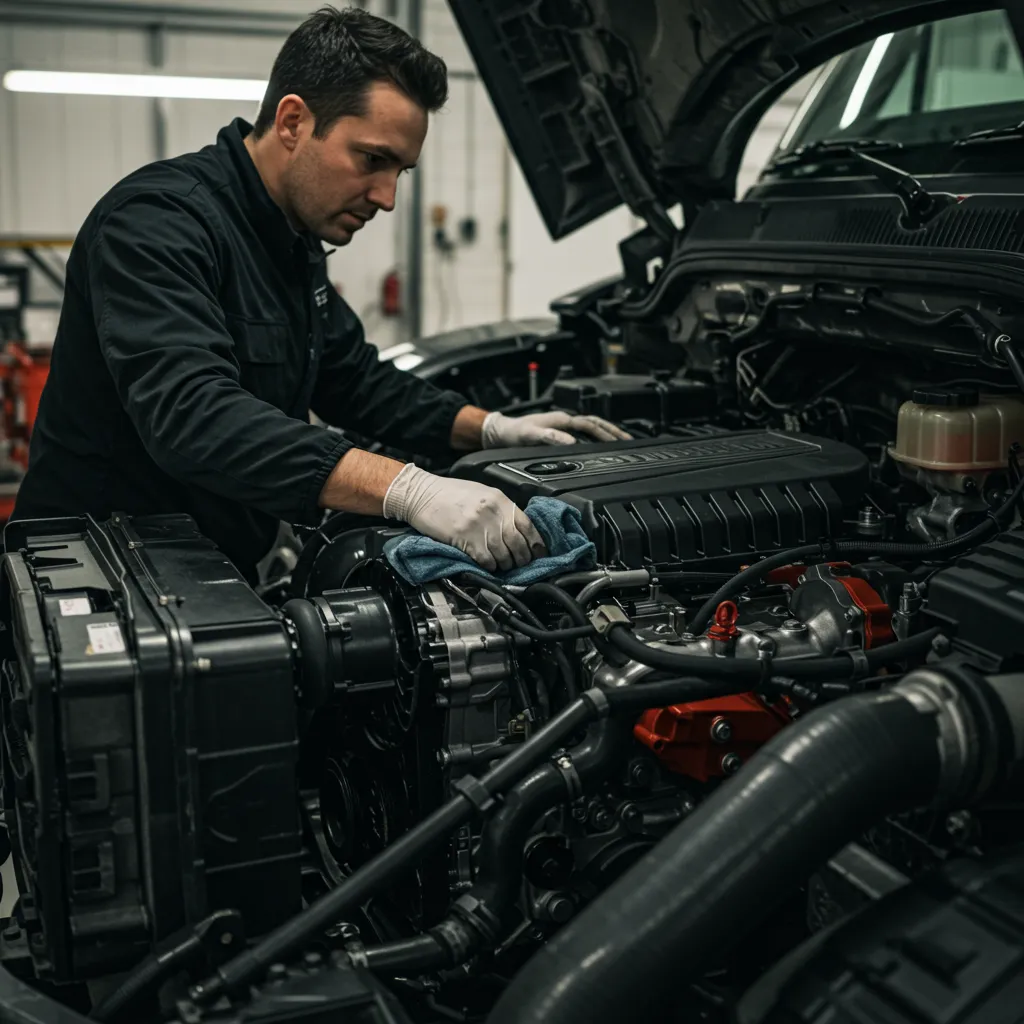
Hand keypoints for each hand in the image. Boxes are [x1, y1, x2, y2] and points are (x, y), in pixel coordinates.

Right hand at [383, 464, 545, 570]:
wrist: (420, 494)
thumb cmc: (449, 493)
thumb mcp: (482, 493)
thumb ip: (500, 509)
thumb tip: (517, 528)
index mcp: (499, 499)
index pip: (527, 525)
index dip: (536, 543)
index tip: (538, 553)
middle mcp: (492, 512)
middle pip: (517, 543)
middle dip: (522, 558)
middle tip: (521, 564)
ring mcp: (478, 525)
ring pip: (503, 554)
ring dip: (505, 565)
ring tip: (504, 566)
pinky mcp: (464, 537)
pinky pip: (485, 559)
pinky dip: (490, 566)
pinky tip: (489, 565)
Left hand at [481, 411, 630, 447]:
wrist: (501, 432)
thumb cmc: (514, 434)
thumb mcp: (530, 435)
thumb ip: (549, 437)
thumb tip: (570, 441)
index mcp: (561, 419)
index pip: (589, 425)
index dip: (605, 434)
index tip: (618, 442)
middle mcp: (564, 419)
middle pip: (596, 423)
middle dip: (614, 431)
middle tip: (630, 441)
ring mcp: (563, 424)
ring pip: (592, 425)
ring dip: (608, 432)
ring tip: (623, 441)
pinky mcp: (561, 430)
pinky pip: (585, 430)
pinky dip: (597, 435)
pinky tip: (601, 442)